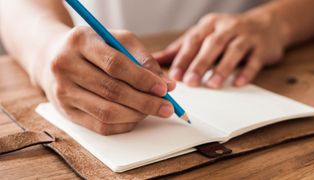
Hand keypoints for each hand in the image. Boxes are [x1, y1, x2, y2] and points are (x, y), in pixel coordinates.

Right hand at [41, 26, 175, 134]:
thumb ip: (143, 59)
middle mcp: (66, 66)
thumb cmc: (93, 46)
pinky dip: (124, 124)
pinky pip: (100, 126)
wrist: (54, 56)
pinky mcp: (65, 112)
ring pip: (106, 112)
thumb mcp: (117, 40)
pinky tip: (137, 117)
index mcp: (80, 41)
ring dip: (137, 115)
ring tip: (153, 110)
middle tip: (167, 107)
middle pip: (112, 91)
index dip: (143, 79)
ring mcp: (62, 91)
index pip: (115, 64)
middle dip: (146, 102)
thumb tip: (168, 85)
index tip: (164, 89)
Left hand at [154, 12, 284, 87]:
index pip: (193, 41)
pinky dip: (246, 72)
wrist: (266, 24)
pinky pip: (254, 60)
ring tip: (212, 85)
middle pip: (213, 44)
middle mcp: (227, 27)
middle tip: (190, 82)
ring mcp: (246, 36)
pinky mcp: (262, 47)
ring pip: (233, 51)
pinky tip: (237, 84)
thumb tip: (154, 59)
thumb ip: (180, 48)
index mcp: (209, 25)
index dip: (183, 58)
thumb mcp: (203, 35)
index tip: (174, 76)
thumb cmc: (226, 32)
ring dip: (222, 68)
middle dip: (200, 64)